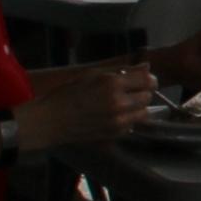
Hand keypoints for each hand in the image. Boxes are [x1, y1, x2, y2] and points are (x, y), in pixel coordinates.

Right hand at [25, 57, 157, 148]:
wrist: (51, 120)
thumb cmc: (69, 93)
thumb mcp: (93, 74)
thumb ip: (122, 70)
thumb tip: (146, 66)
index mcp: (113, 84)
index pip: (148, 79)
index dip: (148, 78)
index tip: (143, 79)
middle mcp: (119, 103)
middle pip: (148, 96)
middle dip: (142, 92)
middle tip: (130, 91)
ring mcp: (118, 120)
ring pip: (144, 112)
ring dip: (138, 107)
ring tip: (123, 104)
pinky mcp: (115, 133)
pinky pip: (133, 124)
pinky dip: (129, 119)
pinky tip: (114, 115)